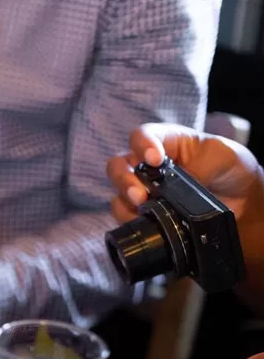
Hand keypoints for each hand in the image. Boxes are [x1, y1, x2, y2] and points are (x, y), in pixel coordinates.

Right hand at [106, 123, 263, 225]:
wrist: (242, 200)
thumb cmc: (230, 168)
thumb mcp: (223, 155)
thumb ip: (198, 165)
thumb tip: (175, 186)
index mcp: (165, 141)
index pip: (142, 136)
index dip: (142, 146)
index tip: (154, 159)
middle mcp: (147, 165)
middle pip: (119, 166)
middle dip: (125, 179)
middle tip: (140, 193)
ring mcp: (143, 189)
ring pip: (117, 192)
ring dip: (125, 201)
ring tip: (142, 207)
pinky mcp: (143, 212)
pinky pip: (125, 216)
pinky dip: (129, 219)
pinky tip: (143, 221)